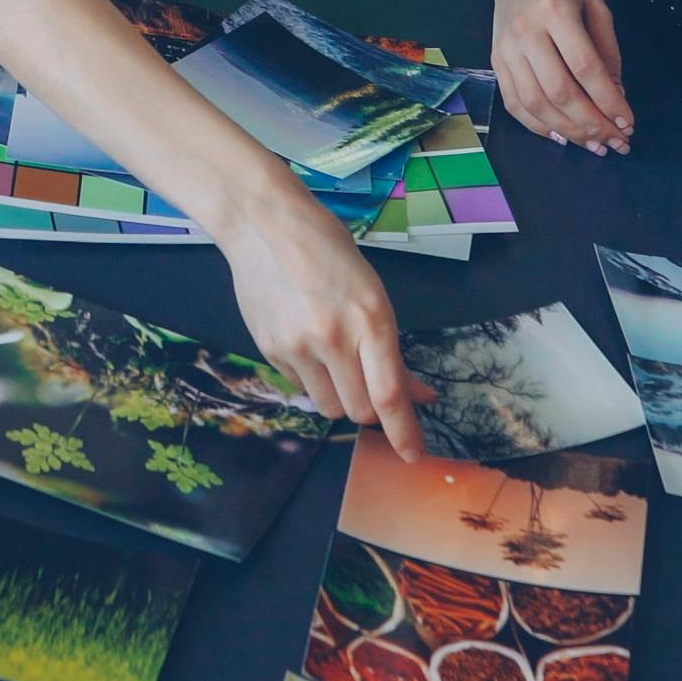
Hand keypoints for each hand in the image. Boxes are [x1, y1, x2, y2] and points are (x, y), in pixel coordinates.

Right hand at [218, 180, 429, 459]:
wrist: (264, 224)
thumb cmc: (329, 251)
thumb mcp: (372, 294)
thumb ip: (391, 348)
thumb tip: (417, 394)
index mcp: (370, 320)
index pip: (389, 395)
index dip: (404, 432)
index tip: (413, 455)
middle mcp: (334, 339)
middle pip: (359, 410)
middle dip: (370, 409)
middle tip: (370, 386)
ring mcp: (297, 347)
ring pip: (329, 406)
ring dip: (340, 396)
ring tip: (335, 359)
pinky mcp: (269, 350)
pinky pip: (300, 387)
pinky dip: (312, 379)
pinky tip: (306, 342)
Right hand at [490, 0, 633, 153]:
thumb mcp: (597, 5)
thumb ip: (607, 51)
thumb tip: (615, 96)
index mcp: (555, 11)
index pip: (586, 68)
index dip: (609, 101)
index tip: (629, 123)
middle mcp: (526, 32)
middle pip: (560, 91)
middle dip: (592, 124)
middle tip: (616, 142)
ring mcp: (505, 48)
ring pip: (535, 103)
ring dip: (567, 131)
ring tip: (593, 144)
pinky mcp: (495, 60)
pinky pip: (513, 102)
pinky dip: (537, 125)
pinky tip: (560, 136)